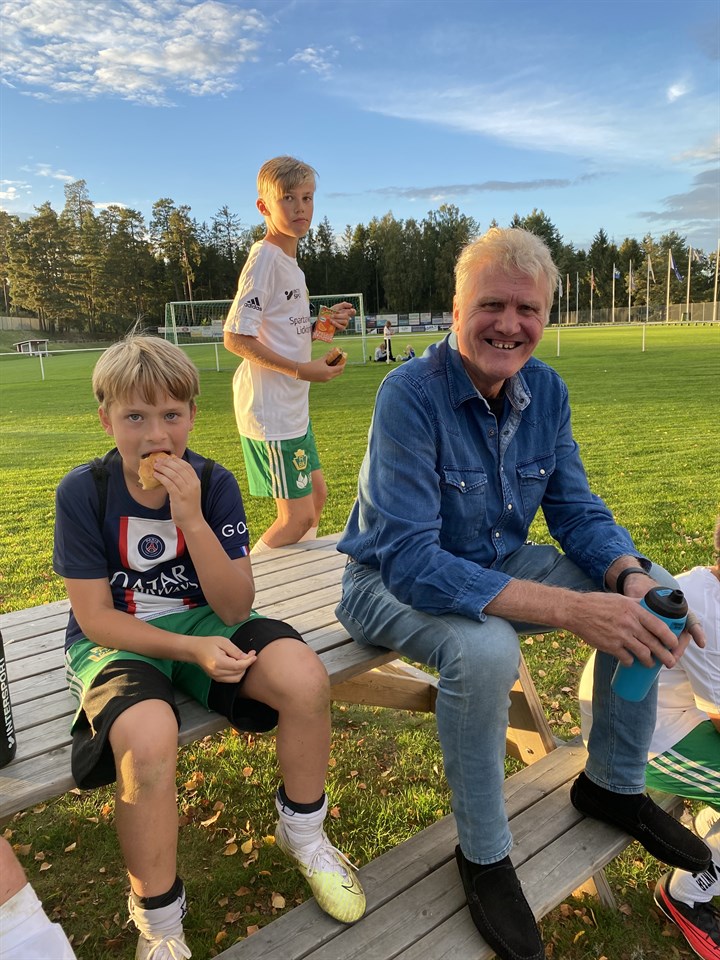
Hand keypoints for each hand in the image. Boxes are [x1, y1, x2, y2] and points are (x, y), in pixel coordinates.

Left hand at [152, 456, 203, 529]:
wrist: (192, 521)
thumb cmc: (189, 508)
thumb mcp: (190, 492)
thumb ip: (183, 482)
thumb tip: (171, 472)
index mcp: (196, 481)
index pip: (187, 466)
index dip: (176, 460)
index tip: (167, 458)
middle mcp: (192, 484)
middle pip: (179, 468)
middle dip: (167, 462)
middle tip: (158, 460)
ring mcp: (186, 490)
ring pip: (173, 474)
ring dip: (163, 468)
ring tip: (155, 466)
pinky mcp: (179, 496)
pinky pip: (169, 483)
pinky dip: (161, 477)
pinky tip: (156, 475)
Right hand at [191, 635, 256, 681]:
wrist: (195, 650)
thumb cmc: (208, 643)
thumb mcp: (223, 642)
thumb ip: (235, 650)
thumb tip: (247, 657)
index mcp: (218, 662)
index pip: (238, 666)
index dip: (248, 661)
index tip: (254, 655)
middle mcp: (216, 672)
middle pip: (238, 673)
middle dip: (247, 665)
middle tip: (250, 655)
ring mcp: (216, 677)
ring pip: (236, 678)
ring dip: (242, 670)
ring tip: (244, 659)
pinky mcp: (216, 679)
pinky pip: (231, 679)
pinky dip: (237, 673)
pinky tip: (237, 664)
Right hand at [297, 355, 346, 381]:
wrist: (303, 372)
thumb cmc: (312, 365)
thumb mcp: (321, 360)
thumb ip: (328, 355)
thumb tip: (333, 350)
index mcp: (329, 371)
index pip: (340, 368)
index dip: (343, 363)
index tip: (344, 359)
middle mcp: (329, 377)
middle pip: (339, 372)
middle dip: (341, 367)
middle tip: (340, 361)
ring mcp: (326, 379)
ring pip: (335, 375)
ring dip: (336, 370)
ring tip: (334, 363)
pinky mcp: (323, 380)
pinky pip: (330, 376)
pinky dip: (332, 372)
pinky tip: (328, 367)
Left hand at [327, 302, 354, 331]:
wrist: (324, 319)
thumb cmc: (330, 312)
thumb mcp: (336, 307)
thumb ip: (343, 305)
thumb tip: (351, 305)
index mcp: (346, 312)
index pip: (353, 312)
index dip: (353, 311)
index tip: (351, 310)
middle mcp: (347, 318)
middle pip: (347, 316)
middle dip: (338, 315)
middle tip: (332, 315)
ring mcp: (345, 324)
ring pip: (345, 321)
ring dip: (337, 319)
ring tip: (330, 319)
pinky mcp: (342, 328)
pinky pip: (341, 326)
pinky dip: (336, 324)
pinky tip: (332, 322)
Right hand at [568, 592, 684, 667]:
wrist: (576, 611)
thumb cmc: (597, 603)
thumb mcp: (620, 599)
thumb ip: (636, 604)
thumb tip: (650, 606)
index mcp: (634, 611)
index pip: (659, 627)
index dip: (670, 638)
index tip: (674, 644)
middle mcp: (630, 624)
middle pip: (654, 644)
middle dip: (665, 656)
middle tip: (670, 662)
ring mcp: (620, 636)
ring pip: (643, 654)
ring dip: (649, 661)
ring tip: (651, 663)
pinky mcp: (611, 646)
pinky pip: (626, 658)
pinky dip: (630, 662)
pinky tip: (630, 661)